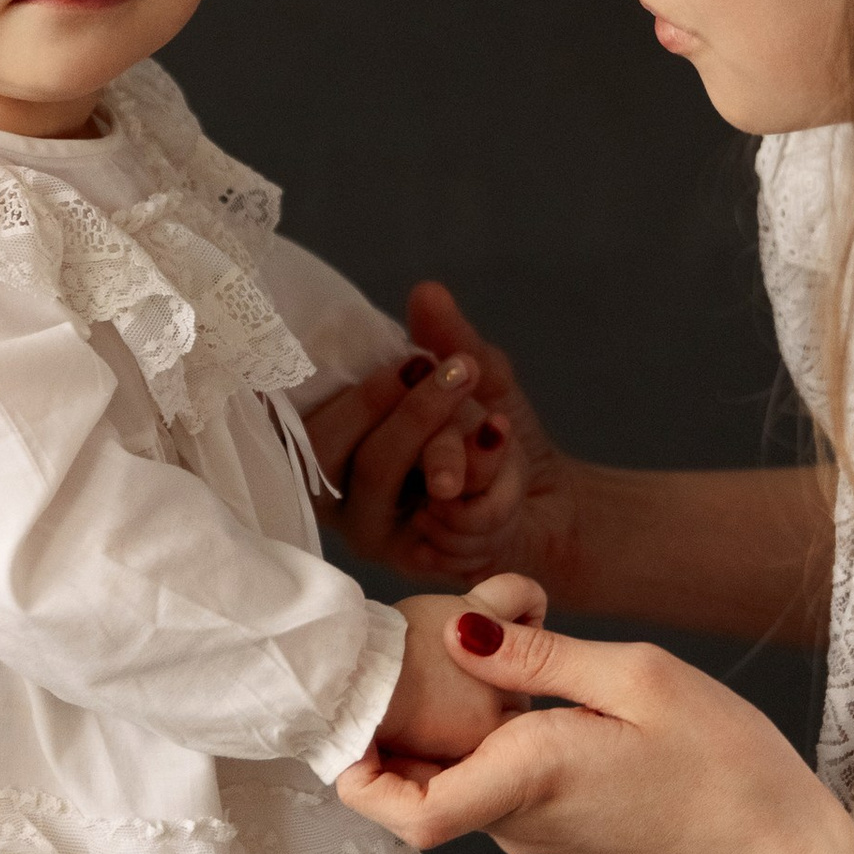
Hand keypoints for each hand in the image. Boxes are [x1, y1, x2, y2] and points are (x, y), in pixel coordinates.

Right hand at [311, 284, 581, 586]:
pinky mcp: (414, 562)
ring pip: (384, 476)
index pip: (305, 418)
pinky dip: (488, 486)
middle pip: (334, 448)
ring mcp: (370, 530)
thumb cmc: (492, 437)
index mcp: (332, 440)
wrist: (548, 503)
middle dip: (403, 408)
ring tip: (496, 425)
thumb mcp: (478, 379)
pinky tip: (509, 469)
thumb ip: (448, 340)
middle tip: (462, 373)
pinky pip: (440, 515)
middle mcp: (335, 489)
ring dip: (447, 443)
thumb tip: (427, 292)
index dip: (354, 391)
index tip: (414, 361)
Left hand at [338, 598, 826, 853]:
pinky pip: (489, 781)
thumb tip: (456, 630)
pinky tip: (508, 684)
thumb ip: (540, 655)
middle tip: (395, 650)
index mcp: (529, 780)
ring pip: (451, 780)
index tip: (347, 713)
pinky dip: (478, 736)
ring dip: (438, 725)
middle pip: (415, 786)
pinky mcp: (552, 825)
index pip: (407, 813)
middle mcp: (516, 819)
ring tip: (453, 652)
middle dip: (391, 726)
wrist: (768, 843)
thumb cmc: (719, 758)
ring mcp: (532, 829)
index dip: (358, 773)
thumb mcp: (636, 677)